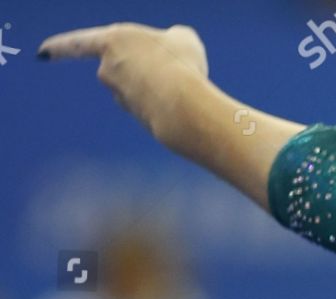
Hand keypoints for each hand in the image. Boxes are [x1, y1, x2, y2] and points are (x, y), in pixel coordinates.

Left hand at [39, 23, 209, 149]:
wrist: (183, 105)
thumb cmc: (180, 64)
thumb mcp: (183, 38)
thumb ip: (173, 38)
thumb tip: (175, 46)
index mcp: (112, 41)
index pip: (78, 44)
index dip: (59, 47)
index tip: (41, 54)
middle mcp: (109, 69)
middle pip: (126, 66)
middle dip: (148, 69)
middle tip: (177, 67)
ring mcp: (121, 95)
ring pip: (140, 88)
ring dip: (161, 87)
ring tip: (186, 86)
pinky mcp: (136, 116)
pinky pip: (151, 106)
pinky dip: (166, 103)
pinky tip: (186, 103)